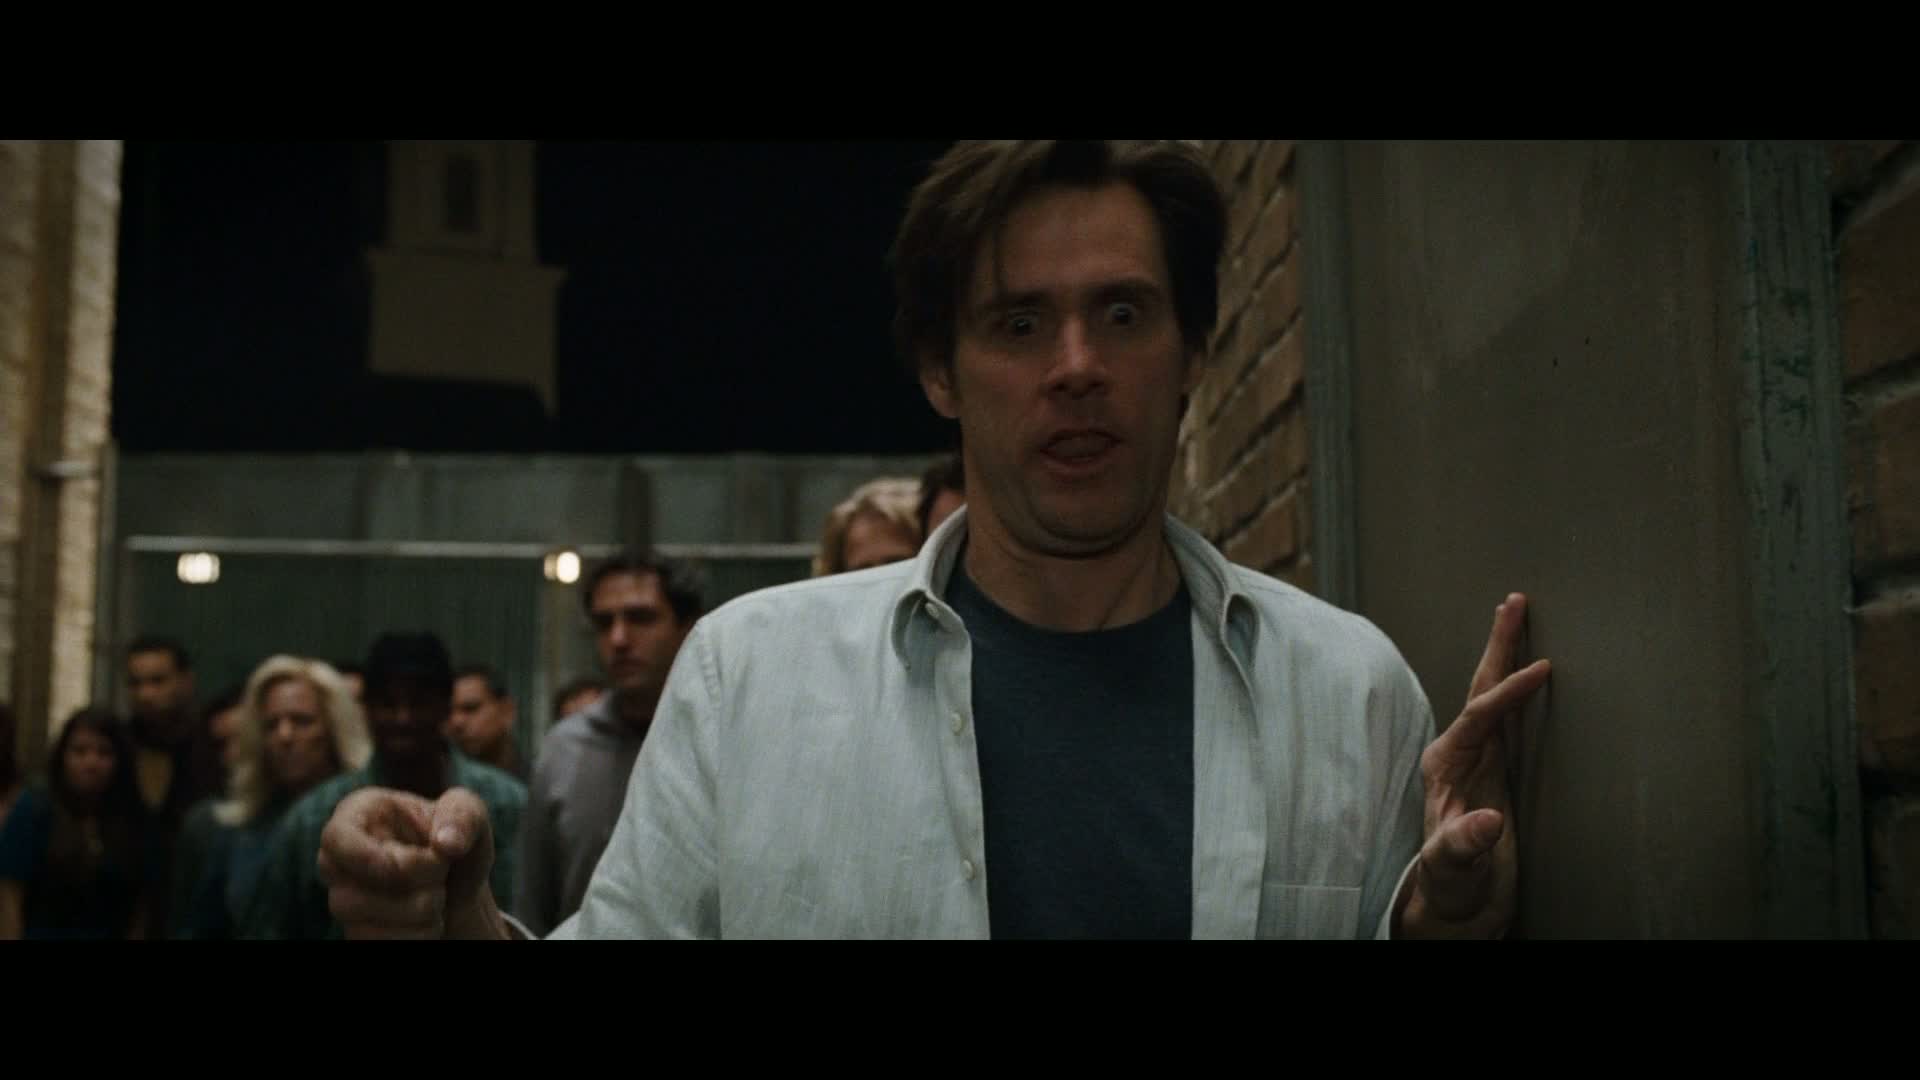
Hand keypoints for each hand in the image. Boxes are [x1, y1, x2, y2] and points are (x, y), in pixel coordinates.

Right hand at [317, 786, 508, 939]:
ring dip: (416, 914)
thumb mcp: (470, 814)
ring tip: (438, 896)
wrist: (461, 887)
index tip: (398, 868)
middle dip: (409, 887)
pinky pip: (374, 944)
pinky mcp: (356, 931)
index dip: (362, 857)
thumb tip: (447, 843)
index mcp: (360, 815)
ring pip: (358, 924)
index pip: (336, 837)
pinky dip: (415, 937)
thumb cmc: (457, 841)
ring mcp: (343, 899)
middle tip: (441, 873)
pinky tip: (432, 922)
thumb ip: (462, 815)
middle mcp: (340, 859)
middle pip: (349, 890)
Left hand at [1400, 593, 1550, 938]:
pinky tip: (1531, 668)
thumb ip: (1463, 845)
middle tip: (1515, 601)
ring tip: (1518, 614)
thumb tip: (1486, 821)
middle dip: (1498, 645)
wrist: (1456, 901)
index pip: (1480, 717)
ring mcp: (1476, 758)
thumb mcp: (1453, 868)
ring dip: (1506, 656)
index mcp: (1443, 766)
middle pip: (1480, 688)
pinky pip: (1509, 717)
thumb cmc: (1450, 884)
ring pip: (1493, 696)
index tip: (1542, 669)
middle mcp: (1457, 753)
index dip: (1509, 693)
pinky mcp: (1495, 768)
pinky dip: (1519, 687)